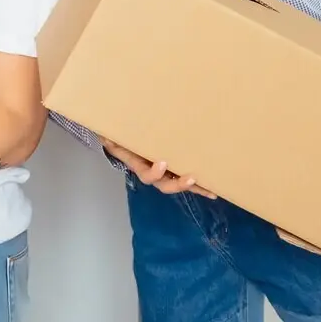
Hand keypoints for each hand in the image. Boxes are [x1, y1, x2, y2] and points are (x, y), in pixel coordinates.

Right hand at [101, 140, 215, 197]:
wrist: (123, 134)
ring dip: (192, 187)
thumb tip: (106, 134)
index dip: (154, 172)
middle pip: (164, 184)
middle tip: (191, 177)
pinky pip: (186, 176)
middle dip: (178, 184)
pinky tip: (214, 188)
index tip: (162, 163)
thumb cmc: (119, 133)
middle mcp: (152, 171)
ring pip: (177, 184)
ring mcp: (164, 171)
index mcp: (138, 163)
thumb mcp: (112, 134)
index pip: (146, 174)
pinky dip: (199, 184)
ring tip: (208, 188)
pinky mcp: (175, 166)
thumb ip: (110, 135)